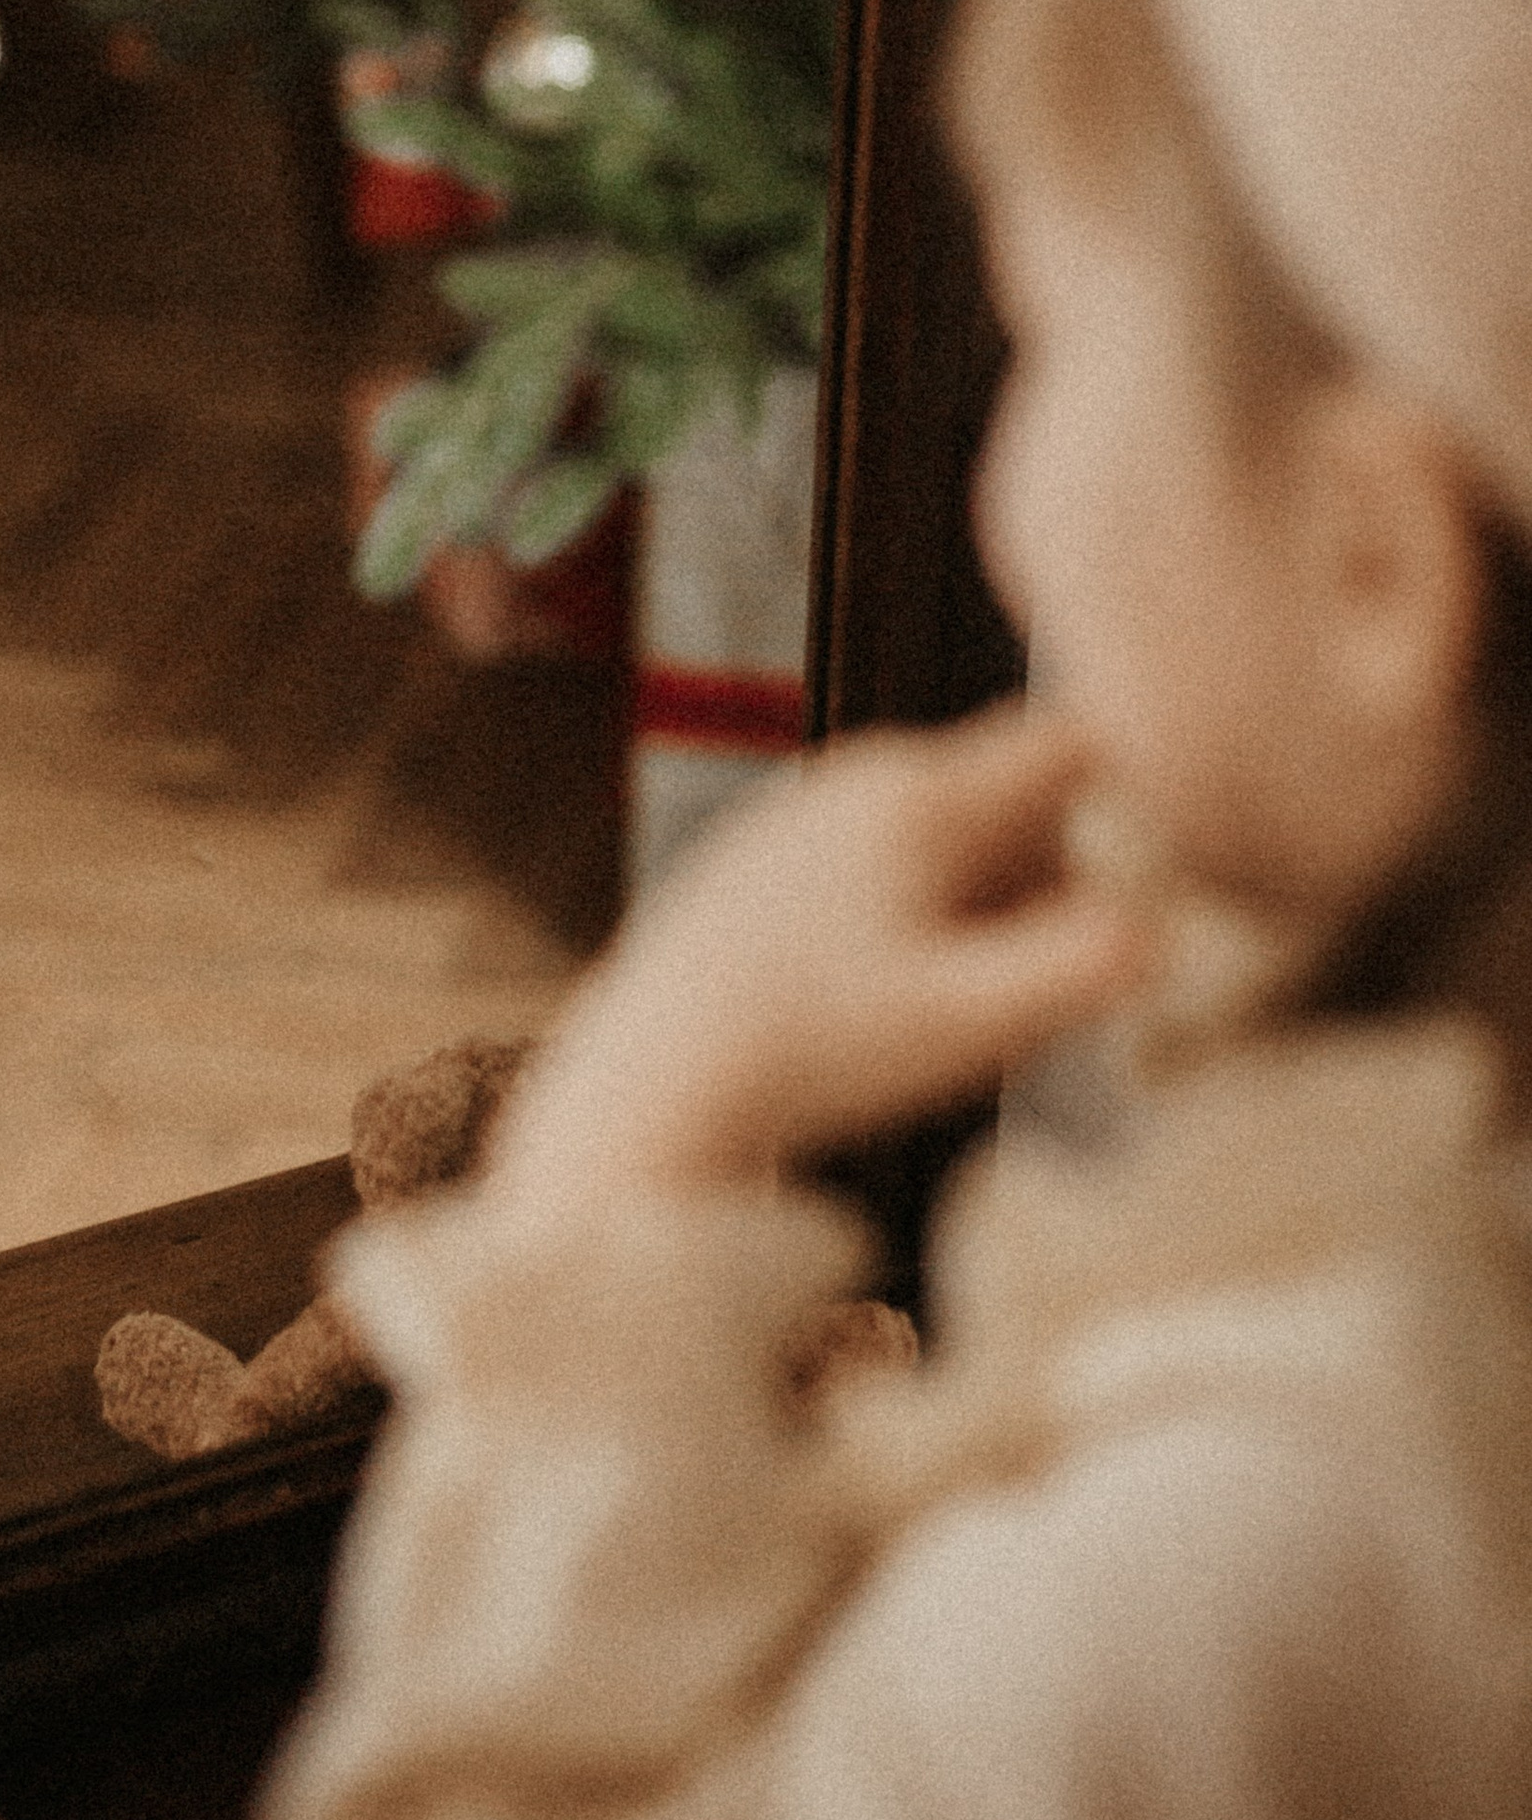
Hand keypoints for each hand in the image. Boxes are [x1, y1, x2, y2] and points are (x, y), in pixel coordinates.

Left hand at [488, 706, 1158, 1216]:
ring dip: (988, 902)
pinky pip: (887, 861)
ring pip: (952, 832)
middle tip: (1051, 975)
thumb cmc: (813, 1051)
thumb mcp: (970, 1019)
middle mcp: (863, 773)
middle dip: (1058, 871)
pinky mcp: (770, 856)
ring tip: (961, 1001)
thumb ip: (1081, 967)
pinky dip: (920, 915)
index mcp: (924, 793)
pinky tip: (889, 999)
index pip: (1068, 738)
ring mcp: (808, 807)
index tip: (1168, 866)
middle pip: (1015, 795)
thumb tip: (1164, 925)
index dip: (1138, 786)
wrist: (652, 1081)